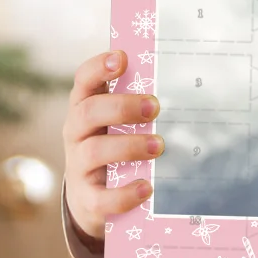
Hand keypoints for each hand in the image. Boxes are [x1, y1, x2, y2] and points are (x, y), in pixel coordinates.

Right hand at [63, 50, 162, 243]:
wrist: (90, 200)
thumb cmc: (112, 148)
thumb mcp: (115, 125)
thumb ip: (136, 107)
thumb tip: (181, 85)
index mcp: (84, 107)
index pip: (84, 80)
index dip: (99, 67)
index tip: (122, 58)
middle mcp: (75, 133)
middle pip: (88, 111)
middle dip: (122, 107)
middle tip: (154, 107)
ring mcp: (78, 166)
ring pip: (95, 150)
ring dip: (128, 146)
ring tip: (158, 146)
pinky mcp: (87, 199)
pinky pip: (101, 198)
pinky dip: (124, 193)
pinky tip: (146, 187)